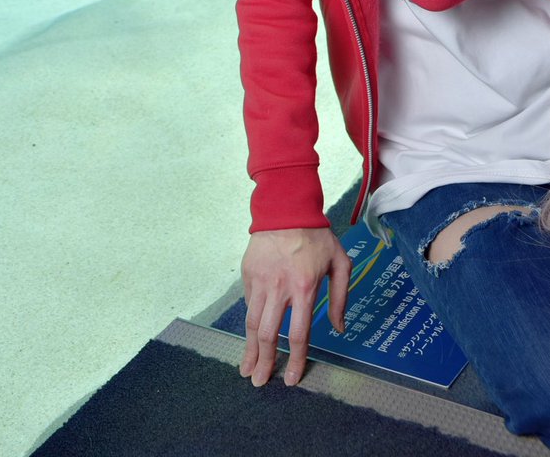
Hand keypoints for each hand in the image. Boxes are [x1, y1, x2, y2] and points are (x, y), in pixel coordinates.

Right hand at [240, 228, 350, 387]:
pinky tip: (251, 334)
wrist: (286, 207)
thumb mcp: (340, 263)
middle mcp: (279, 287)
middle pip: (268, 334)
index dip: (295, 361)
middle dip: (263, 362)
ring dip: (249, 348)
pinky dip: (250, 321)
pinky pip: (248, 302)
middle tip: (259, 381)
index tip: (291, 379)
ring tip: (246, 368)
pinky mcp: (248, 273)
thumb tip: (340, 329)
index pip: (298, 334)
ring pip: (251, 322)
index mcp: (303, 287)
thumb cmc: (317, 235)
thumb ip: (340, 297)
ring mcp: (260, 280)